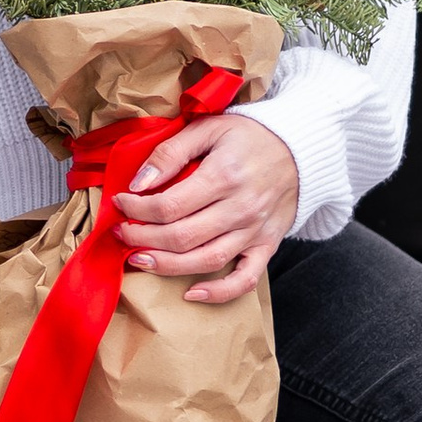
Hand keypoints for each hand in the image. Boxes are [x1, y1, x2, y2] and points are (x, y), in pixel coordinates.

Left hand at [118, 114, 299, 305]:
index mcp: (224, 175)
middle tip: (121, 234)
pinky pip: (245, 279)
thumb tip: (139, 181)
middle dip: (142, 239)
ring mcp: (255, 230)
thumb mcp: (209, 127)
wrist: (301, 149)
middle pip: (182, 236)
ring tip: (140, 260)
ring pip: (206, 261)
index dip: (137, 209)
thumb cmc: (250, 135)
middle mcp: (240, 207)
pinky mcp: (267, 245)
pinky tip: (191, 293)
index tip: (121, 202)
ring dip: (167, 266)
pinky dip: (219, 292)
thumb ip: (172, 152)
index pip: (169, 205)